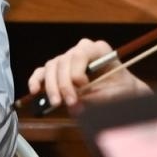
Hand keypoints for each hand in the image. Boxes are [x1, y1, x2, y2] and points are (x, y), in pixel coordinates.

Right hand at [27, 39, 149, 109]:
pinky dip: (36, 80)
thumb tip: (75, 108)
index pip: (80, 54)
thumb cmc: (121, 89)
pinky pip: (42, 72)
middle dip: (64, 84)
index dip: (77, 71)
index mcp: (97, 49)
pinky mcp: (57, 70)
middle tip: (70, 102)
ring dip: (52, 86)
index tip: (82, 86)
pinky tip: (35, 91)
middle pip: (63, 61)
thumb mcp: (115, 93)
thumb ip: (96, 99)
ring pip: (52, 67)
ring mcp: (67, 59)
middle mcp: (80, 50)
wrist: (121, 91)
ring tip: (56, 103)